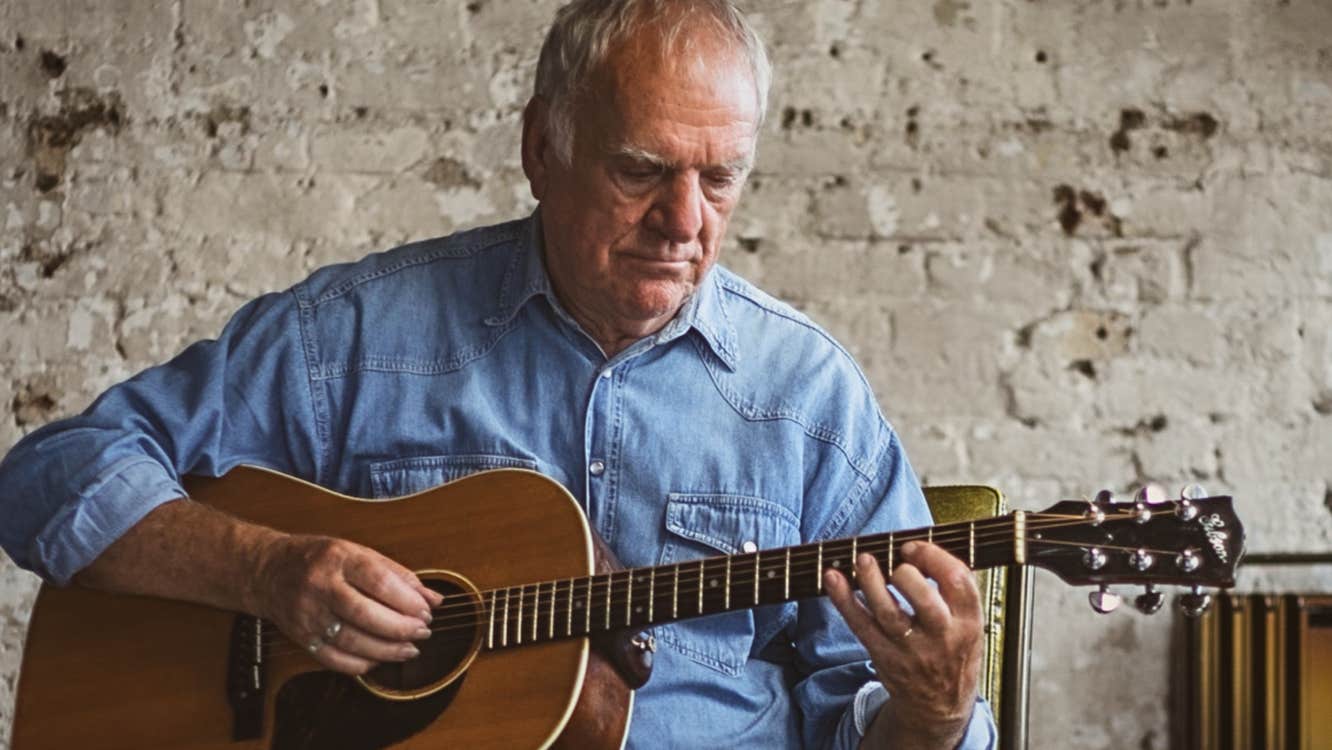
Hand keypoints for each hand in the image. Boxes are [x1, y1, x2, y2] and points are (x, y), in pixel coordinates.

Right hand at [246, 534, 443, 674]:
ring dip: (387, 650)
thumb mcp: (358, 552)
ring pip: (351, 641)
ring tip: (409, 649)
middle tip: (422, 632)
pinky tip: (379, 659)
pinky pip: (334, 659)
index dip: (407, 600)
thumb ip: (397, 574)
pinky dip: (362, 664)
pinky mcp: (301, 637)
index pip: (378, 581)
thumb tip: (433, 598)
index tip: (426, 611)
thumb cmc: (320, 558)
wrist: (267, 571)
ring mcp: (308, 614)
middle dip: (400, 628)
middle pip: (365, 614)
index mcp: (338, 559)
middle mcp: (320, 586)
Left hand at [824, 541, 982, 748]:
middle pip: (924, 600)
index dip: (934, 557)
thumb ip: (954, 592)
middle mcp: (942, 637)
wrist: (939, 708)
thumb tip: (920, 547)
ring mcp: (912, 650)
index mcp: (968, 623)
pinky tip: (833, 578)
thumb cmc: (952, 654)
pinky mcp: (884, 658)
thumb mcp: (969, 626)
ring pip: (888, 613)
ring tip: (862, 559)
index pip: (959, 582)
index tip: (914, 547)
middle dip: (906, 573)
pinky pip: (861, 626)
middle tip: (895, 560)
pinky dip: (844, 601)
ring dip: (871, 582)